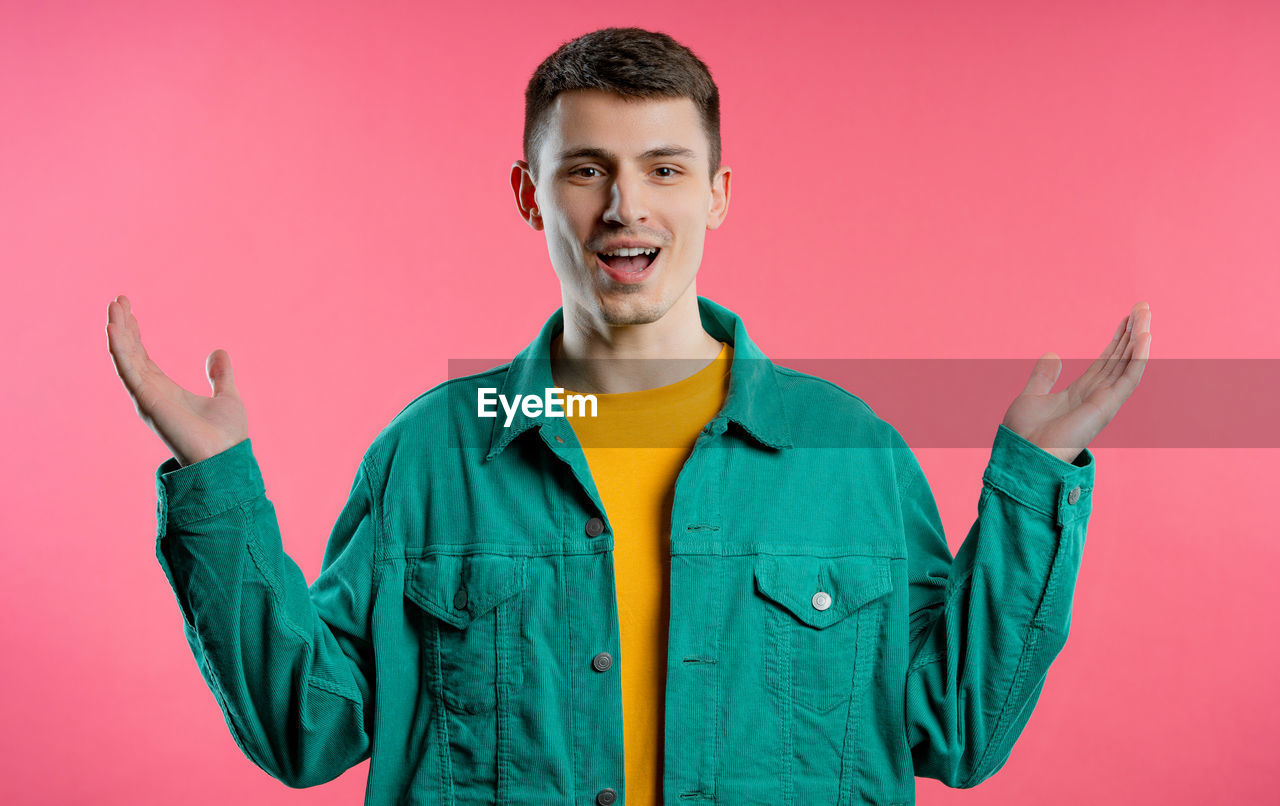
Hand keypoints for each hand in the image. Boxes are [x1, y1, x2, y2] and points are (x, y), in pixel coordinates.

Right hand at [106, 295, 248, 466]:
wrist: (226, 458)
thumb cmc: (226, 436)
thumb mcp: (226, 397)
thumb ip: (220, 376)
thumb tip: (219, 352)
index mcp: (166, 390)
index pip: (142, 356)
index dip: (134, 333)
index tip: (129, 309)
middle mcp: (151, 393)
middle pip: (130, 353)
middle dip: (122, 326)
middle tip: (117, 300)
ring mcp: (146, 397)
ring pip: (125, 358)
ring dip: (117, 332)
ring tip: (113, 306)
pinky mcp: (147, 400)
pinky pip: (127, 370)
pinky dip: (119, 349)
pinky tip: (113, 328)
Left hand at [1001, 301, 1151, 463]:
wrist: (1024, 456)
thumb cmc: (1025, 435)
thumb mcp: (1032, 396)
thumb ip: (1044, 376)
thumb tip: (1052, 354)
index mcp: (1080, 394)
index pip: (1105, 361)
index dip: (1117, 340)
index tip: (1126, 319)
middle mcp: (1097, 397)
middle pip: (1121, 359)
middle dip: (1132, 333)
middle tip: (1143, 307)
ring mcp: (1104, 402)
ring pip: (1128, 363)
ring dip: (1139, 338)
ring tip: (1146, 312)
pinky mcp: (1107, 407)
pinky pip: (1129, 378)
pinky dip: (1139, 358)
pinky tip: (1145, 336)